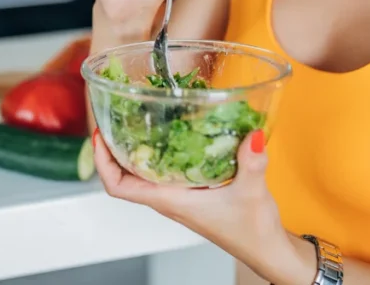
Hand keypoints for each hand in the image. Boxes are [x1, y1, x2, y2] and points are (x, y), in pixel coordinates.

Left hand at [91, 128, 312, 284]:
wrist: (268, 251)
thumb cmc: (254, 231)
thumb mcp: (253, 193)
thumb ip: (252, 163)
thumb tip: (251, 136)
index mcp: (171, 201)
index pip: (119, 187)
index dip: (103, 162)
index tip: (100, 136)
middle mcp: (169, 200)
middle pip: (124, 176)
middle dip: (113, 149)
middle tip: (113, 118)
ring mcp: (179, 198)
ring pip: (142, 174)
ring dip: (133, 151)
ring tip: (134, 121)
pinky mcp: (192, 194)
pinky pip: (163, 173)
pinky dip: (158, 154)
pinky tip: (170, 135)